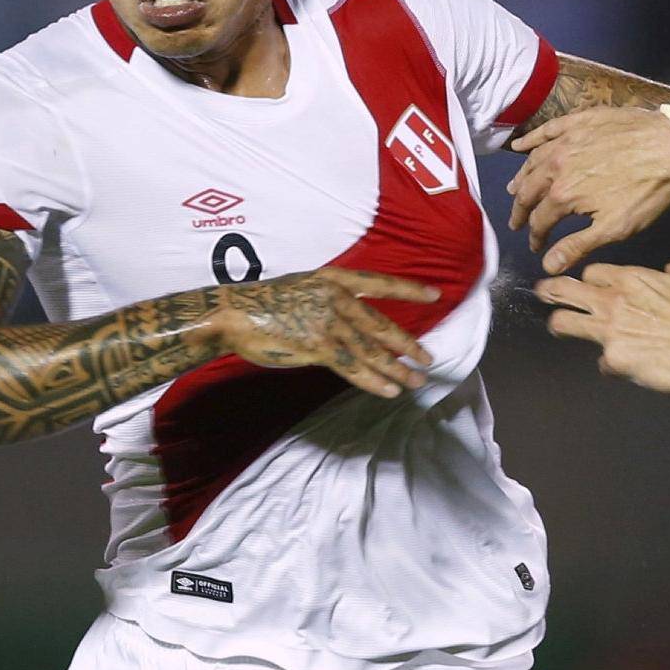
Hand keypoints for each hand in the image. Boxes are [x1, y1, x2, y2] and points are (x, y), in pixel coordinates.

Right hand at [216, 267, 438, 397]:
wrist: (233, 314)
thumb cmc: (265, 305)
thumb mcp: (304, 289)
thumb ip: (332, 303)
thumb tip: (357, 328)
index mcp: (334, 279)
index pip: (380, 284)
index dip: (409, 290)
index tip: (436, 295)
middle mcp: (336, 298)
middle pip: (382, 325)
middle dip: (409, 345)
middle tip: (429, 359)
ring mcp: (327, 322)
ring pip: (372, 351)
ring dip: (397, 369)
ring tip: (415, 381)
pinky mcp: (317, 346)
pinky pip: (353, 367)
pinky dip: (374, 381)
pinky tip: (390, 390)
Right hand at [508, 108, 669, 272]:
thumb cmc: (646, 192)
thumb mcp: (614, 228)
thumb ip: (577, 246)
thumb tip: (546, 266)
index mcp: (563, 194)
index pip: (539, 221)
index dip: (535, 237)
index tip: (536, 247)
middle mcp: (556, 165)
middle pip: (528, 191)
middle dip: (520, 211)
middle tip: (516, 223)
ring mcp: (565, 140)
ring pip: (533, 162)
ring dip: (521, 179)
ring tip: (514, 191)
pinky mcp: (578, 121)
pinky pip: (546, 130)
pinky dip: (530, 140)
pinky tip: (519, 146)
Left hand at [534, 254, 669, 391]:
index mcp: (631, 278)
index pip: (593, 273)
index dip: (591, 279)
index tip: (592, 286)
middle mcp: (612, 301)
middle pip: (564, 290)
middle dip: (550, 290)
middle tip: (543, 292)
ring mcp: (608, 331)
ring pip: (564, 322)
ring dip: (559, 324)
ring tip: (556, 326)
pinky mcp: (614, 359)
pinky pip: (602, 362)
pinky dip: (611, 364)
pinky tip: (621, 366)